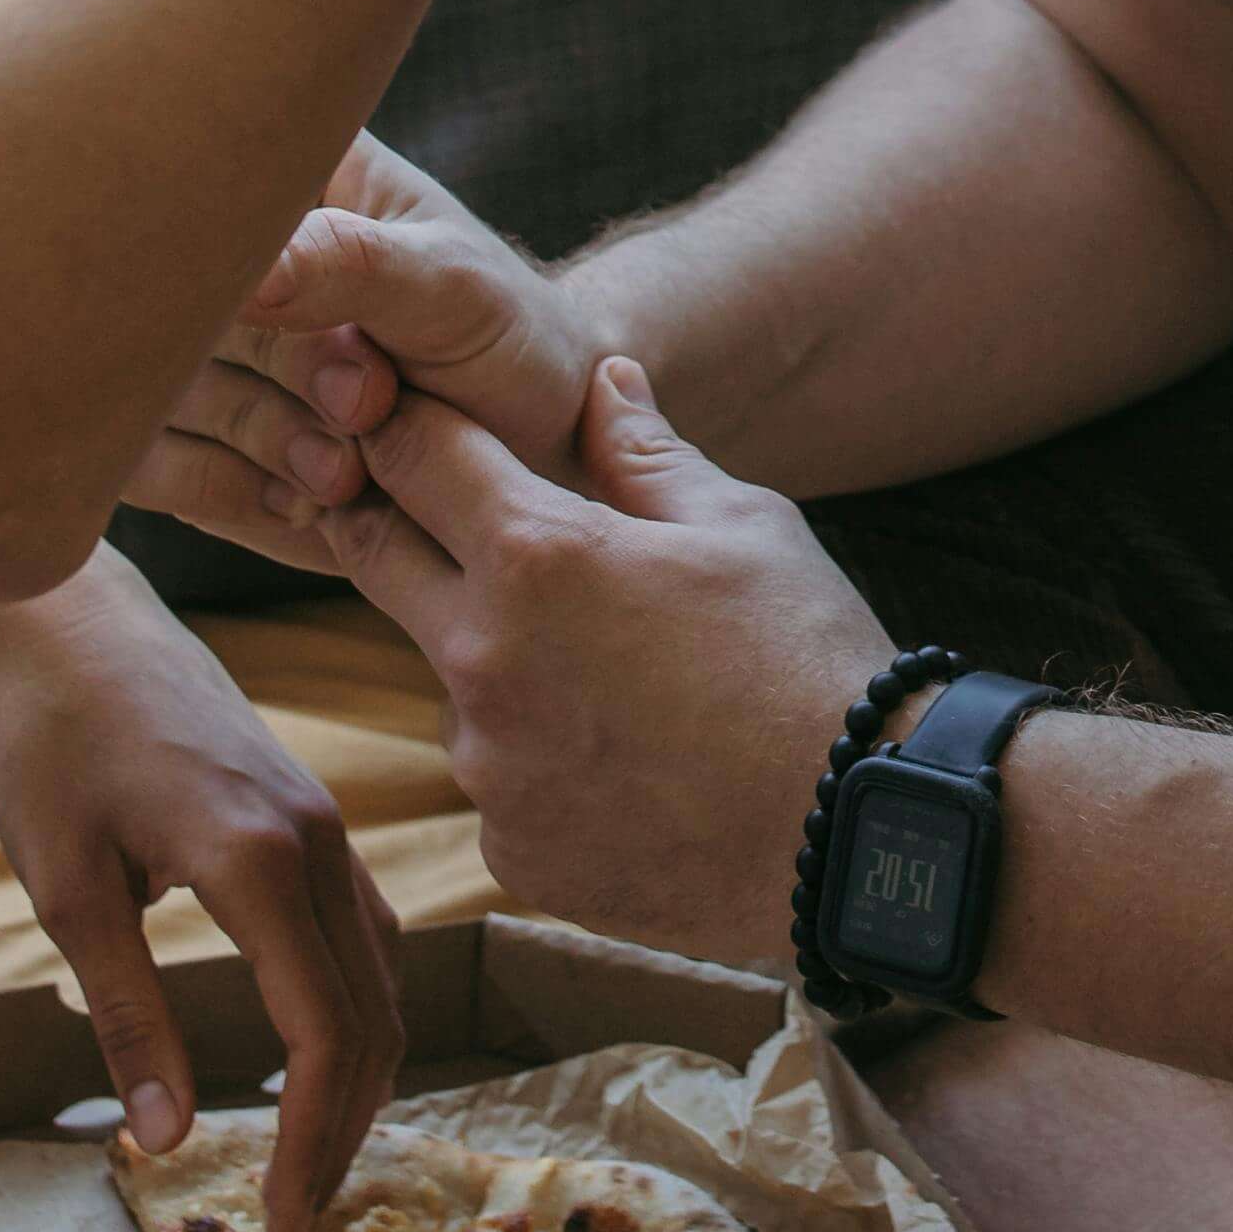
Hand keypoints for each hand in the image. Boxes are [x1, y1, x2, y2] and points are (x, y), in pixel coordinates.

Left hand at [0, 552, 404, 1231]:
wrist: (72, 619)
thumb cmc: (50, 744)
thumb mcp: (65, 890)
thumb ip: (130, 1016)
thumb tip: (169, 1141)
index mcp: (258, 862)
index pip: (323, 1038)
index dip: (312, 1144)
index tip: (282, 1227)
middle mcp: (317, 844)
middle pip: (373, 1022)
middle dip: (343, 1133)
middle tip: (296, 1220)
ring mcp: (328, 826)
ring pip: (383, 982)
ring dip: (357, 1080)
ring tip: (307, 1160)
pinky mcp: (316, 818)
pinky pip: (365, 939)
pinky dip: (354, 1016)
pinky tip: (312, 1061)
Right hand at [141, 137, 609, 568]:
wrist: (526, 442)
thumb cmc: (499, 334)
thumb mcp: (449, 284)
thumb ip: (349, 264)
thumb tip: (239, 272)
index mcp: (278, 166)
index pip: (189, 170)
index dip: (232, 249)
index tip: (327, 312)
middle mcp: (215, 251)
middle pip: (175, 297)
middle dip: (285, 365)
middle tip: (372, 401)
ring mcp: (188, 344)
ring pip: (156, 389)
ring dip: (262, 438)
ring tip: (353, 465)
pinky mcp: (182, 434)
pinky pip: (151, 467)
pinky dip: (232, 493)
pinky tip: (311, 500)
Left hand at [317, 362, 889, 970]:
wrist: (856, 837)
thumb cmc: (810, 659)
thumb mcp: (744, 526)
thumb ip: (646, 452)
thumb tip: (602, 379)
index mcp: (536, 557)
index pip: (411, 456)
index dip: (402, 424)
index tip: (402, 414)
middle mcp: (481, 661)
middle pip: (376, 558)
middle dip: (398, 522)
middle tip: (450, 515)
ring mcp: (487, 768)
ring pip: (450, 682)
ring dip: (495, 659)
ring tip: (614, 679)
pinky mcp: (511, 852)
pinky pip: (501, 780)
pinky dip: (542, 761)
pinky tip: (631, 763)